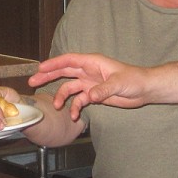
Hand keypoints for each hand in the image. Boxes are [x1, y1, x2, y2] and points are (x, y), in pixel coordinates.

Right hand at [30, 53, 152, 119]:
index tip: (40, 69)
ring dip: (62, 97)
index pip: (69, 61)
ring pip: (69, 87)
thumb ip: (102, 90)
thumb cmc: (134, 79)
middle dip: (48, 76)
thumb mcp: (118, 84)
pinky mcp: (94, 95)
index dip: (54, 64)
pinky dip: (75, 107)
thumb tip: (89, 96)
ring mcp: (90, 83)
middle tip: (33, 82)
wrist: (144, 90)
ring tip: (56, 106)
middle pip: (63, 72)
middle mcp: (88, 72)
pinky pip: (79, 100)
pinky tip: (74, 116)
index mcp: (92, 63)